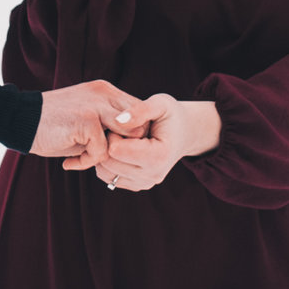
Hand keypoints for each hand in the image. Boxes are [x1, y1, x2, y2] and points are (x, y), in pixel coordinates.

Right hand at [31, 79, 140, 171]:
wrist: (19, 119)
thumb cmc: (54, 125)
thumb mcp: (87, 117)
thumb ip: (109, 124)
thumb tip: (134, 144)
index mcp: (106, 91)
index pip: (140, 114)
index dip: (132, 138)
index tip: (115, 152)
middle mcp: (104, 94)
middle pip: (138, 128)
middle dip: (125, 149)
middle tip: (101, 158)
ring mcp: (96, 105)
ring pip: (124, 141)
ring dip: (107, 156)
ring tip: (85, 158)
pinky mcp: (86, 120)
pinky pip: (102, 152)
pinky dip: (86, 162)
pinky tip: (70, 162)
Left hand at [94, 96, 221, 194]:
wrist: (183, 133)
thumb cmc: (170, 115)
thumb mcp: (160, 103)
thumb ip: (140, 110)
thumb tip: (118, 121)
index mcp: (159, 156)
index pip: (116, 149)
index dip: (113, 131)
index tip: (121, 121)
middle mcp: (153, 175)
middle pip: (109, 162)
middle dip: (107, 143)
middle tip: (117, 128)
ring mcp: (144, 183)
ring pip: (105, 172)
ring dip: (105, 153)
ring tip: (119, 137)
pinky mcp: (136, 186)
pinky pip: (108, 177)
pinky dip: (107, 163)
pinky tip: (118, 147)